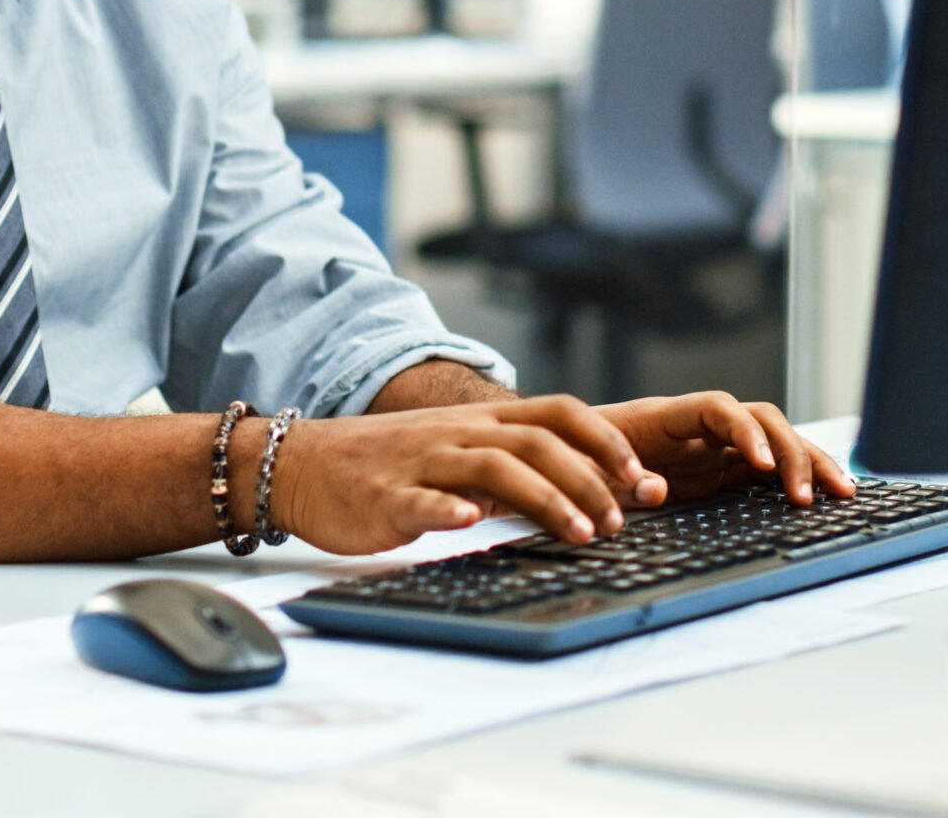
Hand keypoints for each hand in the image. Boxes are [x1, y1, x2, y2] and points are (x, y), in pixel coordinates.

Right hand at [269, 395, 667, 555]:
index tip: (644, 478)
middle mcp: (458, 435)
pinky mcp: (385, 496)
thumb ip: (513, 469)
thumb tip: (585, 494)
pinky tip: (470, 524)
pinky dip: (447, 508)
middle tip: (620, 520)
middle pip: (536, 442)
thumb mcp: (459, 455)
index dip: (606, 442)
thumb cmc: (391, 466)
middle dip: (587, 479)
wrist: (304, 464)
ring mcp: (422, 462)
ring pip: (491, 467)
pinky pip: (420, 499)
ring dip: (543, 499)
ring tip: (579, 534)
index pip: (558, 413)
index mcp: (481, 422)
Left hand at [594, 391, 855, 509]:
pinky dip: (797, 479)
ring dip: (810, 463)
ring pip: (775, 443)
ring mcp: (713, 447)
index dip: (746, 433)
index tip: (763, 469)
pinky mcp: (721, 471)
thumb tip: (656, 489)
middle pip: (762, 421)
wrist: (562, 460)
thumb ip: (620, 477)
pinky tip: (826, 497)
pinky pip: (769, 469)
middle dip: (794, 453)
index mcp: (663, 417)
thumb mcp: (588, 470)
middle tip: (811, 495)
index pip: (719, 409)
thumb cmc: (572, 460)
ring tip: (843, 492)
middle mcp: (697, 427)